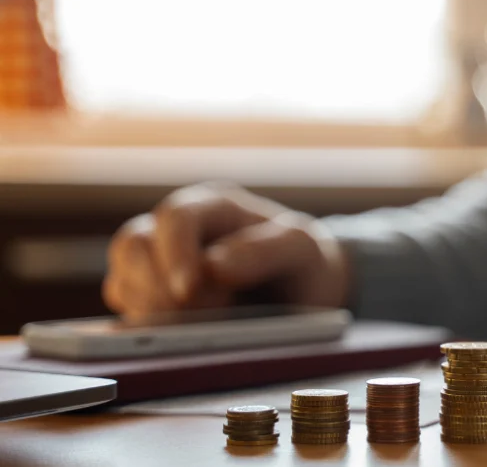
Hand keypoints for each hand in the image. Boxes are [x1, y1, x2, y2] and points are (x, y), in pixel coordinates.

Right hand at [103, 182, 348, 317]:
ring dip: (149, 310)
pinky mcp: (151, 302)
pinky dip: (144, 329)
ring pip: (122, 280)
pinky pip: (126, 312)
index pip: (176, 218)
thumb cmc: (302, 263)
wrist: (304, 295)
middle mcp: (177, 232)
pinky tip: (174, 339)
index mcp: (212, 206)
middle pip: (134, 246)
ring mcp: (158, 267)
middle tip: (197, 316)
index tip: (190, 291)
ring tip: (192, 328)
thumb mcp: (302, 249)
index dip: (176, 253)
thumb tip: (215, 266)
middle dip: (158, 286)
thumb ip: (266, 250)